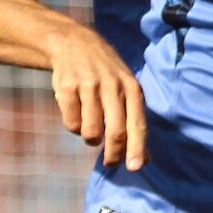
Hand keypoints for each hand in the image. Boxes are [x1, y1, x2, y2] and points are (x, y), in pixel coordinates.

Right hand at [45, 25, 149, 171]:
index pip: (137, 123)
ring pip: (90, 131)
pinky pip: (71, 123)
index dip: (137, 148)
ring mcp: (88, 86)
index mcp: (132, 87)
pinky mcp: (66, 87)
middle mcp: (113, 86)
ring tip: (92, 129)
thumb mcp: (126, 89)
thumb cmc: (107, 75)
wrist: (74, 44)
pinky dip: (74, 125)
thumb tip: (146, 159)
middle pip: (116, 131)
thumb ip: (135, 120)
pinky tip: (76, 112)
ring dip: (91, 138)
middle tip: (111, 164)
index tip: (136, 168)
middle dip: (114, 153)